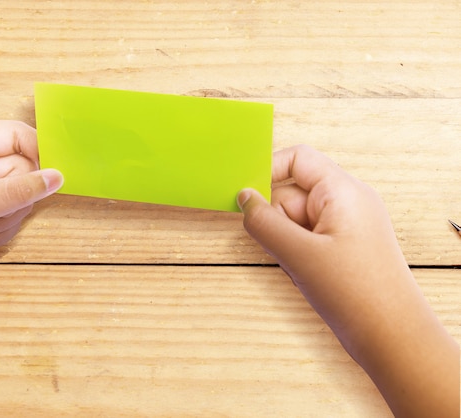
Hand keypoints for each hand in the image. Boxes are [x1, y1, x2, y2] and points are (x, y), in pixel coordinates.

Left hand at [0, 121, 62, 341]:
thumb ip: (15, 192)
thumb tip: (56, 177)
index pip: (13, 135)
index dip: (37, 151)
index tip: (55, 175)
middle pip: (22, 169)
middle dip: (16, 197)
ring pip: (18, 196)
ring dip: (8, 218)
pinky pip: (9, 217)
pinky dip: (1, 231)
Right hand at [237, 145, 457, 416]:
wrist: (391, 337)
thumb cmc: (357, 294)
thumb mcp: (299, 254)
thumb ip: (264, 222)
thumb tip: (244, 198)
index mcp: (343, 191)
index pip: (298, 159)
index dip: (268, 170)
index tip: (244, 196)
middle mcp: (347, 201)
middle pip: (292, 191)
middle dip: (278, 219)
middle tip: (284, 248)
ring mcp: (345, 224)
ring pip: (296, 218)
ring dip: (287, 241)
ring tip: (303, 267)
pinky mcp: (342, 246)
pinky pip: (306, 237)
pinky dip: (297, 253)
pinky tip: (308, 274)